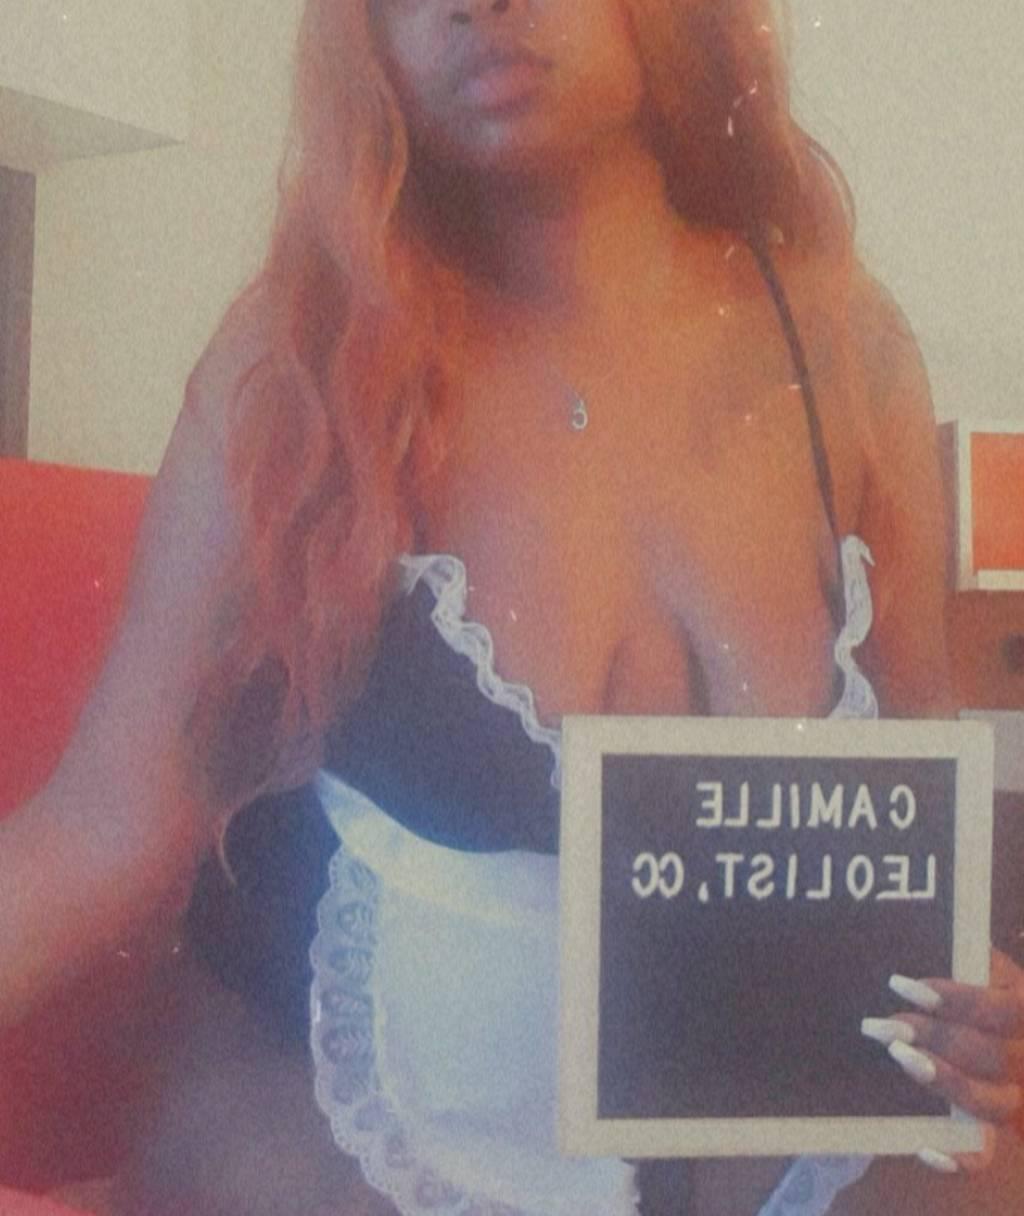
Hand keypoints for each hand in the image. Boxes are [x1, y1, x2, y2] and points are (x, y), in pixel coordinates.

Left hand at [862, 948, 1023, 1172]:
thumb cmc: (1000, 1000)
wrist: (1017, 1044)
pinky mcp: (1001, 1134)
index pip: (1002, 1010)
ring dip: (939, 1081)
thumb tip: (926, 929)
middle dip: (932, 1037)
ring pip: (986, 1105)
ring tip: (897, 1056)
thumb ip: (976, 962)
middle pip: (988, 1056)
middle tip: (881, 1024)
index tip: (901, 984)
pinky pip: (984, 1157)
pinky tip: (923, 1148)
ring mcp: (1018, 1103)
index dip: (955, 999)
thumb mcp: (999, 974)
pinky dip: (956, 1158)